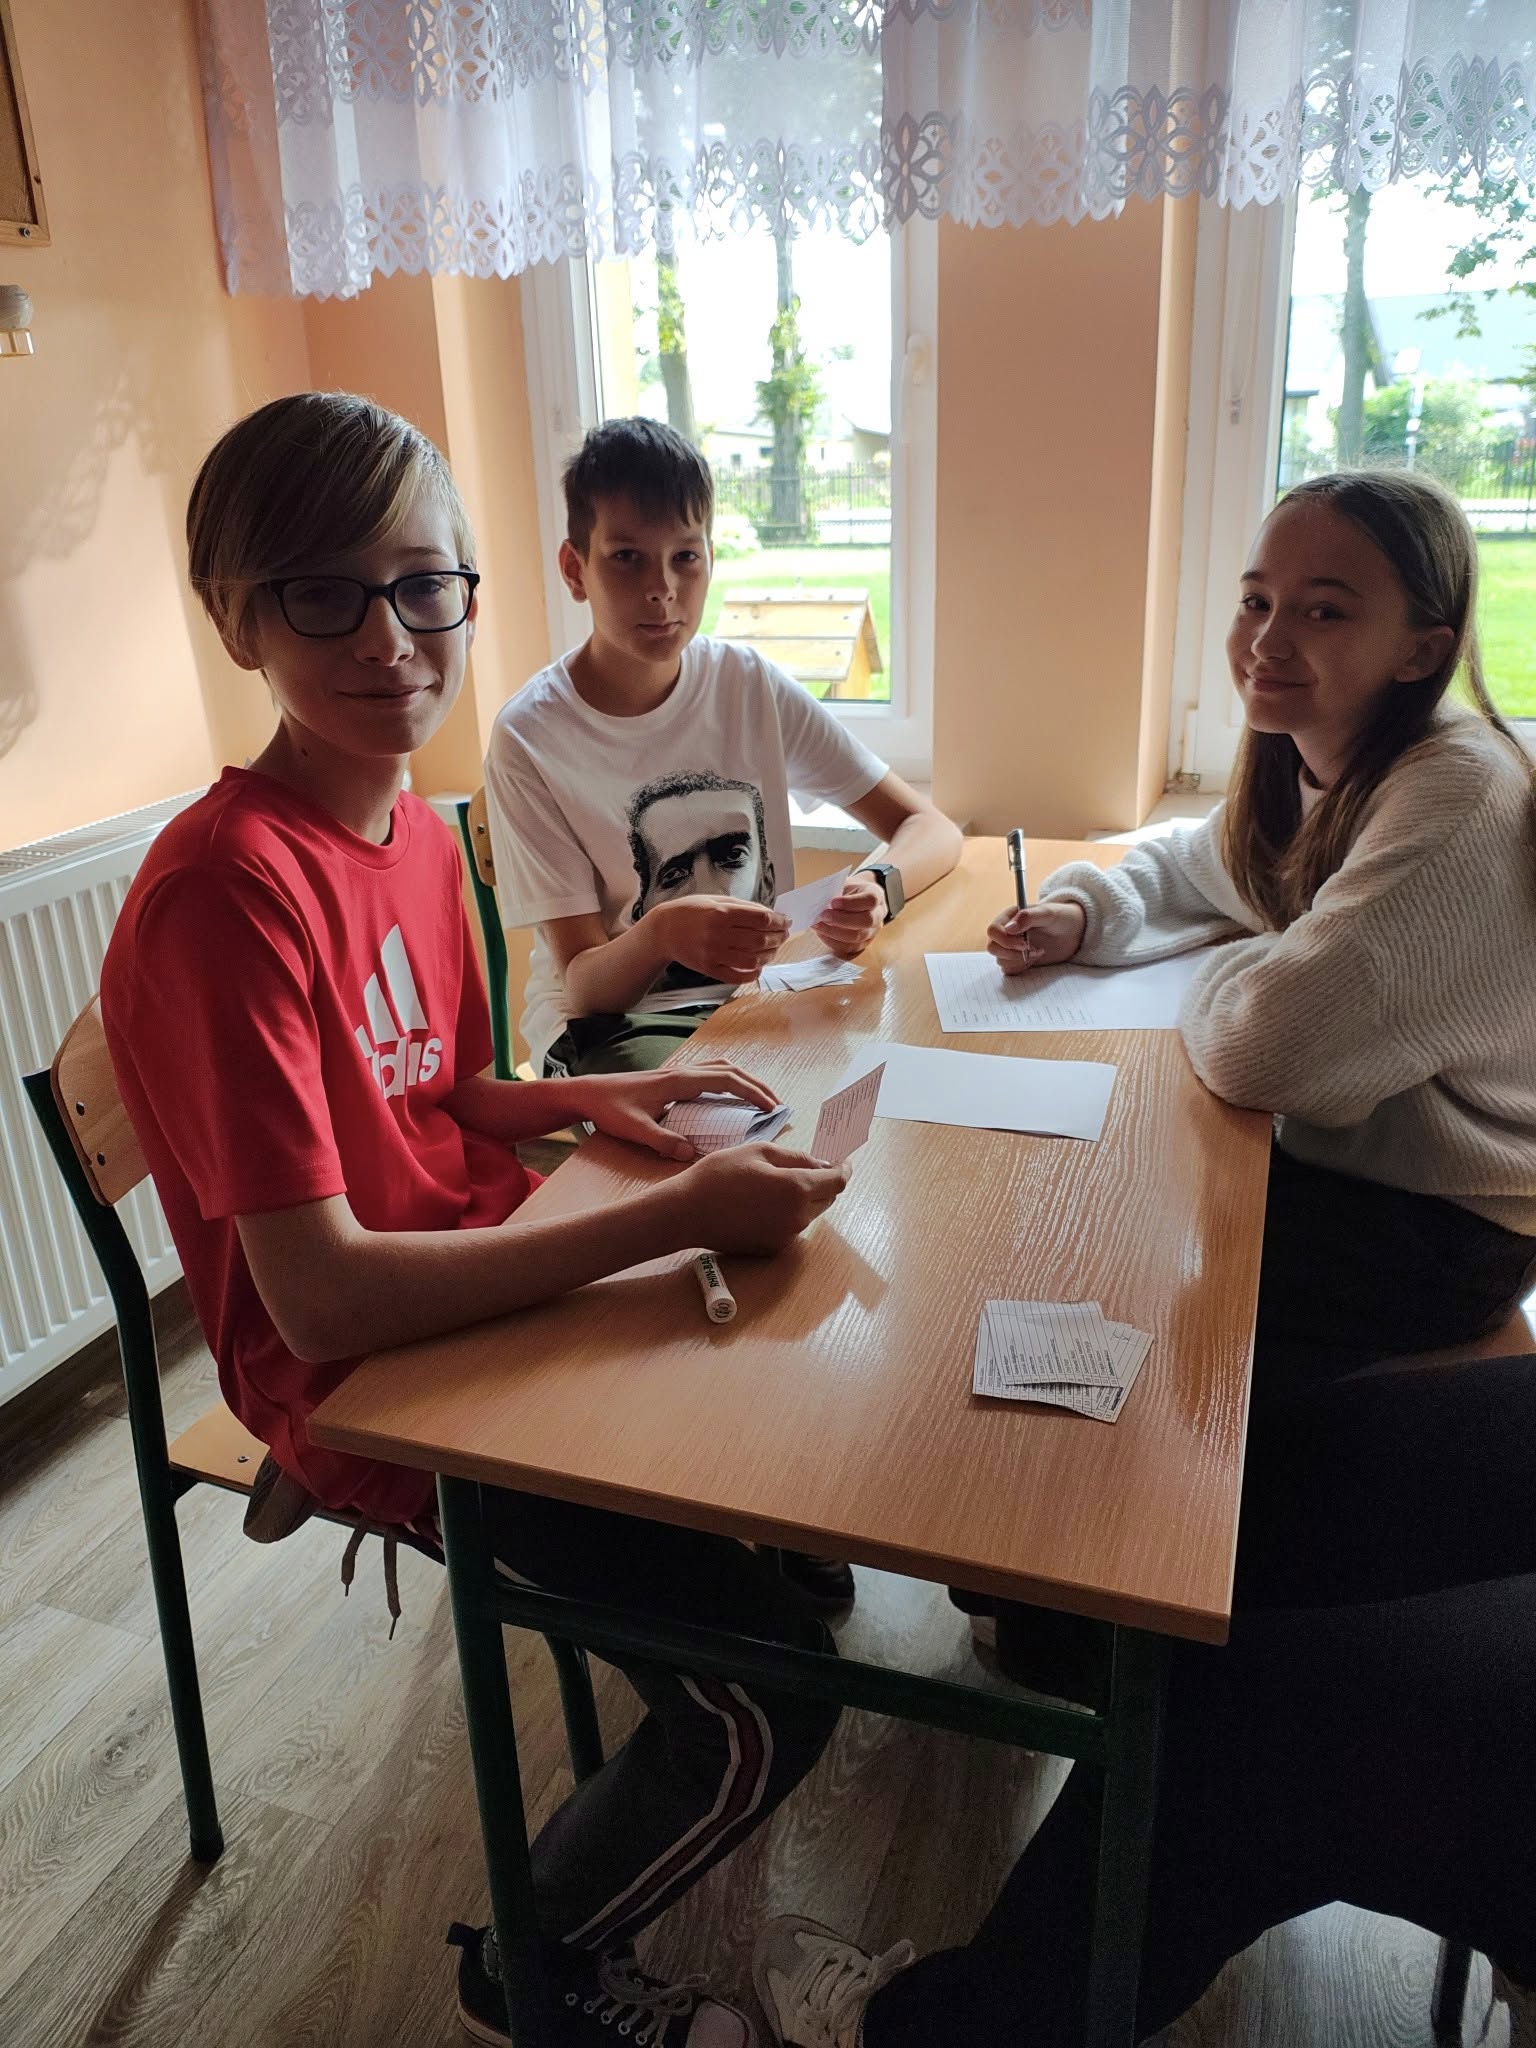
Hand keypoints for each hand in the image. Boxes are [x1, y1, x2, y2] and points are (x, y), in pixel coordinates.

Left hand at [575, 1062, 779, 1160]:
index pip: (726, 1080)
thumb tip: (690, 1154)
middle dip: (756, 1086)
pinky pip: (709, 1075)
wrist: (588, 1093)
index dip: (752, 1092)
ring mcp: (678, 1073)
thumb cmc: (609, 1109)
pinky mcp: (672, 1079)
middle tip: (777, 1105)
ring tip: (760, 1100)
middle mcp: (682, 1072)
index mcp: (679, 1081)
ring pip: (721, 1069)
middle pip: (730, 1070)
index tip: (771, 1108)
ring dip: (744, 1081)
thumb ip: (662, 1141)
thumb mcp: (634, 1129)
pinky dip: (728, 1082)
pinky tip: (730, 1098)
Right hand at [652, 897, 789, 983]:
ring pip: (753, 960)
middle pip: (761, 940)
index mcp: (721, 913)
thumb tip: (770, 915)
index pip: (761, 920)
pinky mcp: (709, 969)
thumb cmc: (691, 911)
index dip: (779, 921)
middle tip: (784, 935)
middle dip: (779, 938)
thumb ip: (743, 907)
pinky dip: (752, 974)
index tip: (786, 921)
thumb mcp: (716, 900)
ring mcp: (713, 954)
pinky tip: (758, 966)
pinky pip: (737, 976)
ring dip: (770, 956)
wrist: (663, 930)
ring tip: (774, 950)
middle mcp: (718, 934)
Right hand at [672, 1143, 849, 1254]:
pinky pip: (791, 1226)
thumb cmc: (718, 1176)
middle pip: (827, 1198)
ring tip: (777, 1182)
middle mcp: (798, 1216)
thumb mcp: (758, 1151)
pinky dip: (788, 1212)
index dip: (843, 1168)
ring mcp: (786, 1236)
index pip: (837, 1181)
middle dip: (823, 1181)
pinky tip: (762, 1201)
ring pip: (809, 1212)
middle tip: (807, 1166)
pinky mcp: (773, 1248)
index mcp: (797, 1188)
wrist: (686, 1213)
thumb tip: (821, 1164)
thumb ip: (796, 1157)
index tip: (842, 1160)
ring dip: (805, 1197)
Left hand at [812, 873, 886, 957]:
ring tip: (818, 925)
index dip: (851, 903)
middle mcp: (878, 915)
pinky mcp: (862, 944)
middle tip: (823, 915)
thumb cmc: (848, 892)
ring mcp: (872, 932)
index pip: (870, 900)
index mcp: (876, 895)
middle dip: (842, 920)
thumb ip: (835, 892)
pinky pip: (848, 947)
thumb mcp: (844, 885)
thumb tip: (819, 903)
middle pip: (866, 921)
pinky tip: (821, 933)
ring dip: (834, 932)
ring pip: (857, 937)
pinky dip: (832, 941)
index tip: (833, 902)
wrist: (855, 900)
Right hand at [986, 900, 1086, 974]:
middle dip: (1012, 953)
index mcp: (1009, 917)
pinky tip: (1035, 959)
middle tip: (1032, 949)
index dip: (1006, 940)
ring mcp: (1011, 948)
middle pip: (993, 947)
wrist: (1074, 931)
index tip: (1025, 944)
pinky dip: (1021, 968)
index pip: (993, 930)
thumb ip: (1028, 917)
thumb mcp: (1048, 913)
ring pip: (1000, 960)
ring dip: (1019, 960)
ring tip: (1038, 952)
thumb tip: (1008, 928)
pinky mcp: (1018, 960)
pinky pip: (1009, 969)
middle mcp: (1007, 933)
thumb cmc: (1061, 917)